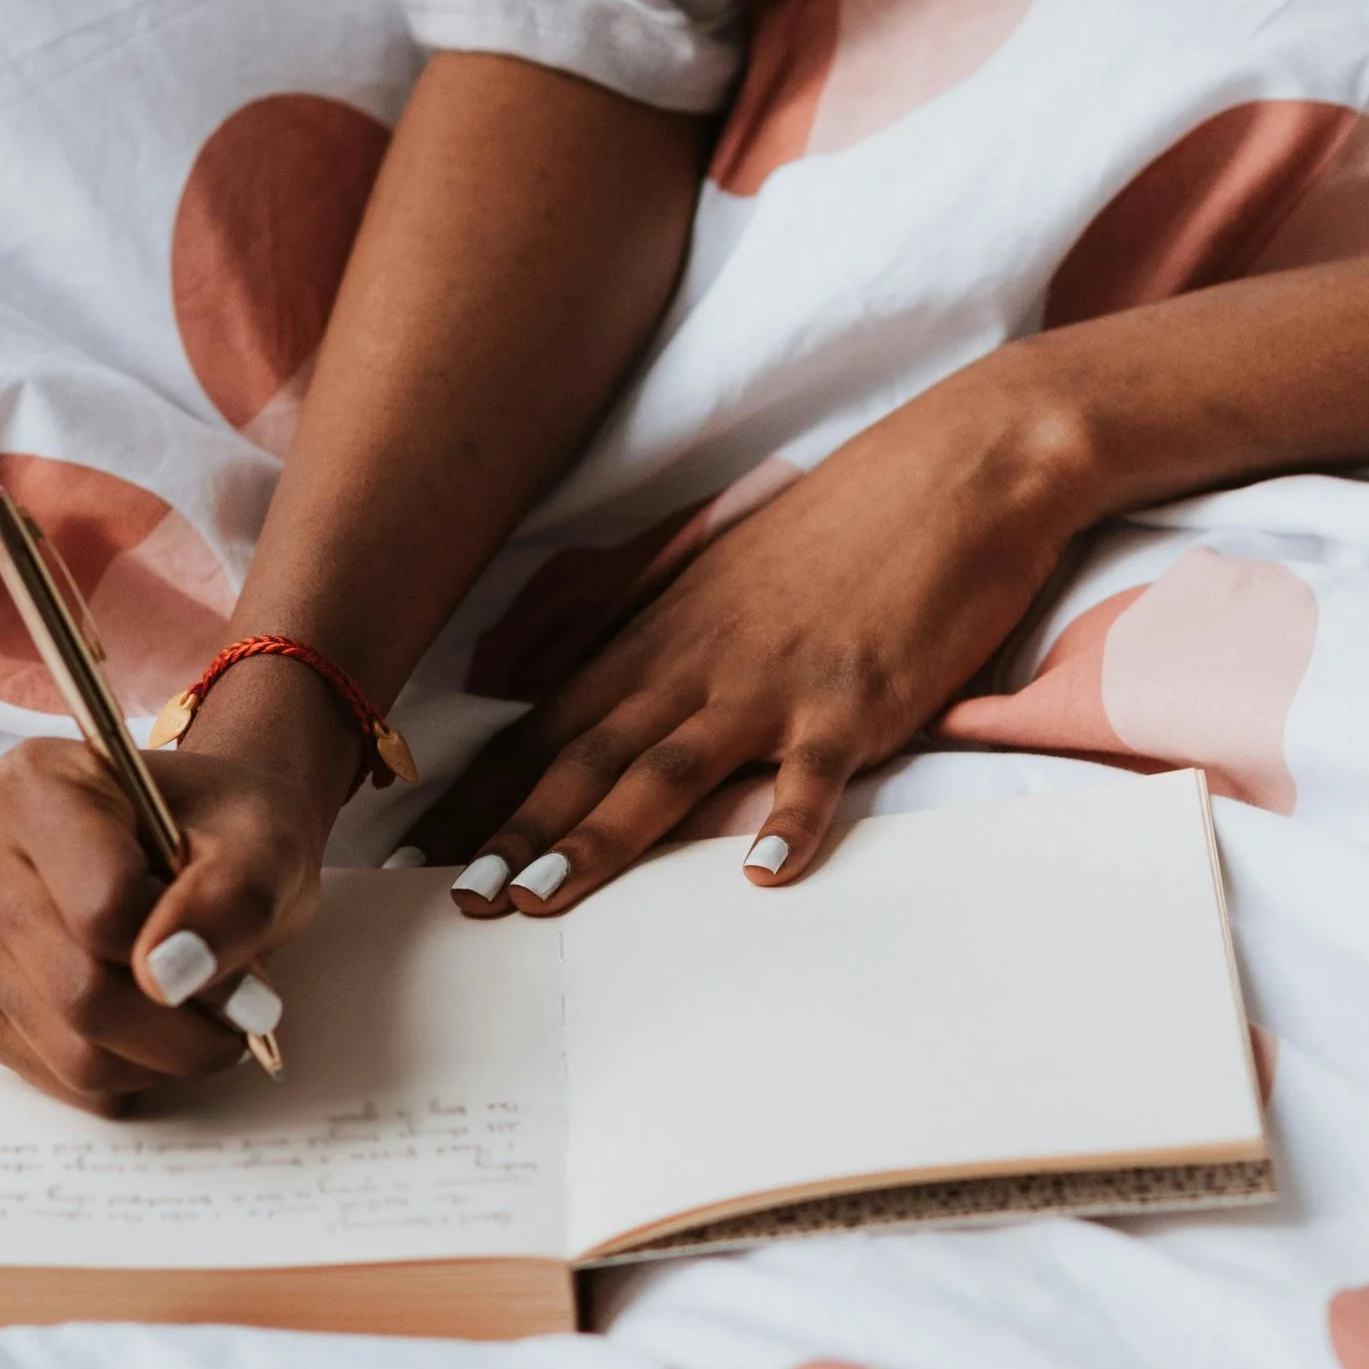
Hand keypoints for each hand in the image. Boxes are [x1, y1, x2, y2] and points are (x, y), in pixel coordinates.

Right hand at [0, 664, 354, 1107]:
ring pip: (75, 1054)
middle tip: (244, 1009)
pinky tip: (153, 1022)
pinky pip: (60, 1080)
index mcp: (33, 786)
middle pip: (84, 993)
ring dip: (165, 1059)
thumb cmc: (230, 835)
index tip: (243, 960)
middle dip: (186, 1026)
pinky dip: (130, 1073)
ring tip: (201, 1009)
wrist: (205, 846)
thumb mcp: (267, 845)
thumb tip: (169, 976)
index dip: (190, 955)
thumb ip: (233, 899)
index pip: (104, 909)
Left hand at [413, 352, 1100, 907]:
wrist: (952, 470)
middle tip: (455, 897)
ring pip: (670, 766)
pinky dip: (791, 818)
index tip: (416, 851)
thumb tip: (520, 677)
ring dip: (604, 834)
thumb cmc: (832, 531)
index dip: (482, 793)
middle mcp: (698, 664)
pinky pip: (817, 767)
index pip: (547, 728)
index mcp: (658, 641)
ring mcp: (775, 682)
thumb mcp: (703, 573)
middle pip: (589, 757)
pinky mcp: (856, 696)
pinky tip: (766, 870)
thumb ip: (615, 627)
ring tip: (545, 895)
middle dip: (516, 830)